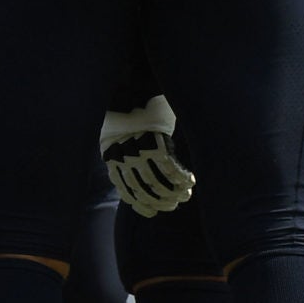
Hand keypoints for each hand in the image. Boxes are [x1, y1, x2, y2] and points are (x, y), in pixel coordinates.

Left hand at [102, 98, 195, 216]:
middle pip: (145, 189)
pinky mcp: (156, 144)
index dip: (141, 205)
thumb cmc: (126, 111)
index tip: (153, 212)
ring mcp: (140, 153)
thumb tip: (137, 174)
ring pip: (159, 182)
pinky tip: (191, 182)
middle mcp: (125, 159)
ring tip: (185, 196)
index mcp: (112, 159)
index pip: (127, 191)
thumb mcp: (115, 135)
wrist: (131, 90)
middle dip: (161, 201)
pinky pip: (171, 168)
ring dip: (174, 192)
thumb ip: (122, 154)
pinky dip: (182, 178)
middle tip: (174, 204)